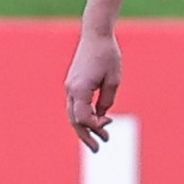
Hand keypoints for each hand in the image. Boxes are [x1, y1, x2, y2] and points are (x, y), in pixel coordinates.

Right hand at [64, 30, 121, 150]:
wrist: (96, 34)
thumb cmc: (108, 55)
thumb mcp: (113, 80)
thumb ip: (107, 100)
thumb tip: (102, 116)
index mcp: (79, 89)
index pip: (83, 117)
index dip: (96, 126)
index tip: (109, 126)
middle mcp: (71, 90)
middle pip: (75, 120)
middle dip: (86, 136)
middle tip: (98, 149)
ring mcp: (70, 87)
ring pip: (73, 114)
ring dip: (84, 128)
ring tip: (97, 140)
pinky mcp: (73, 84)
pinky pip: (75, 106)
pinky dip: (83, 116)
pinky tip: (96, 122)